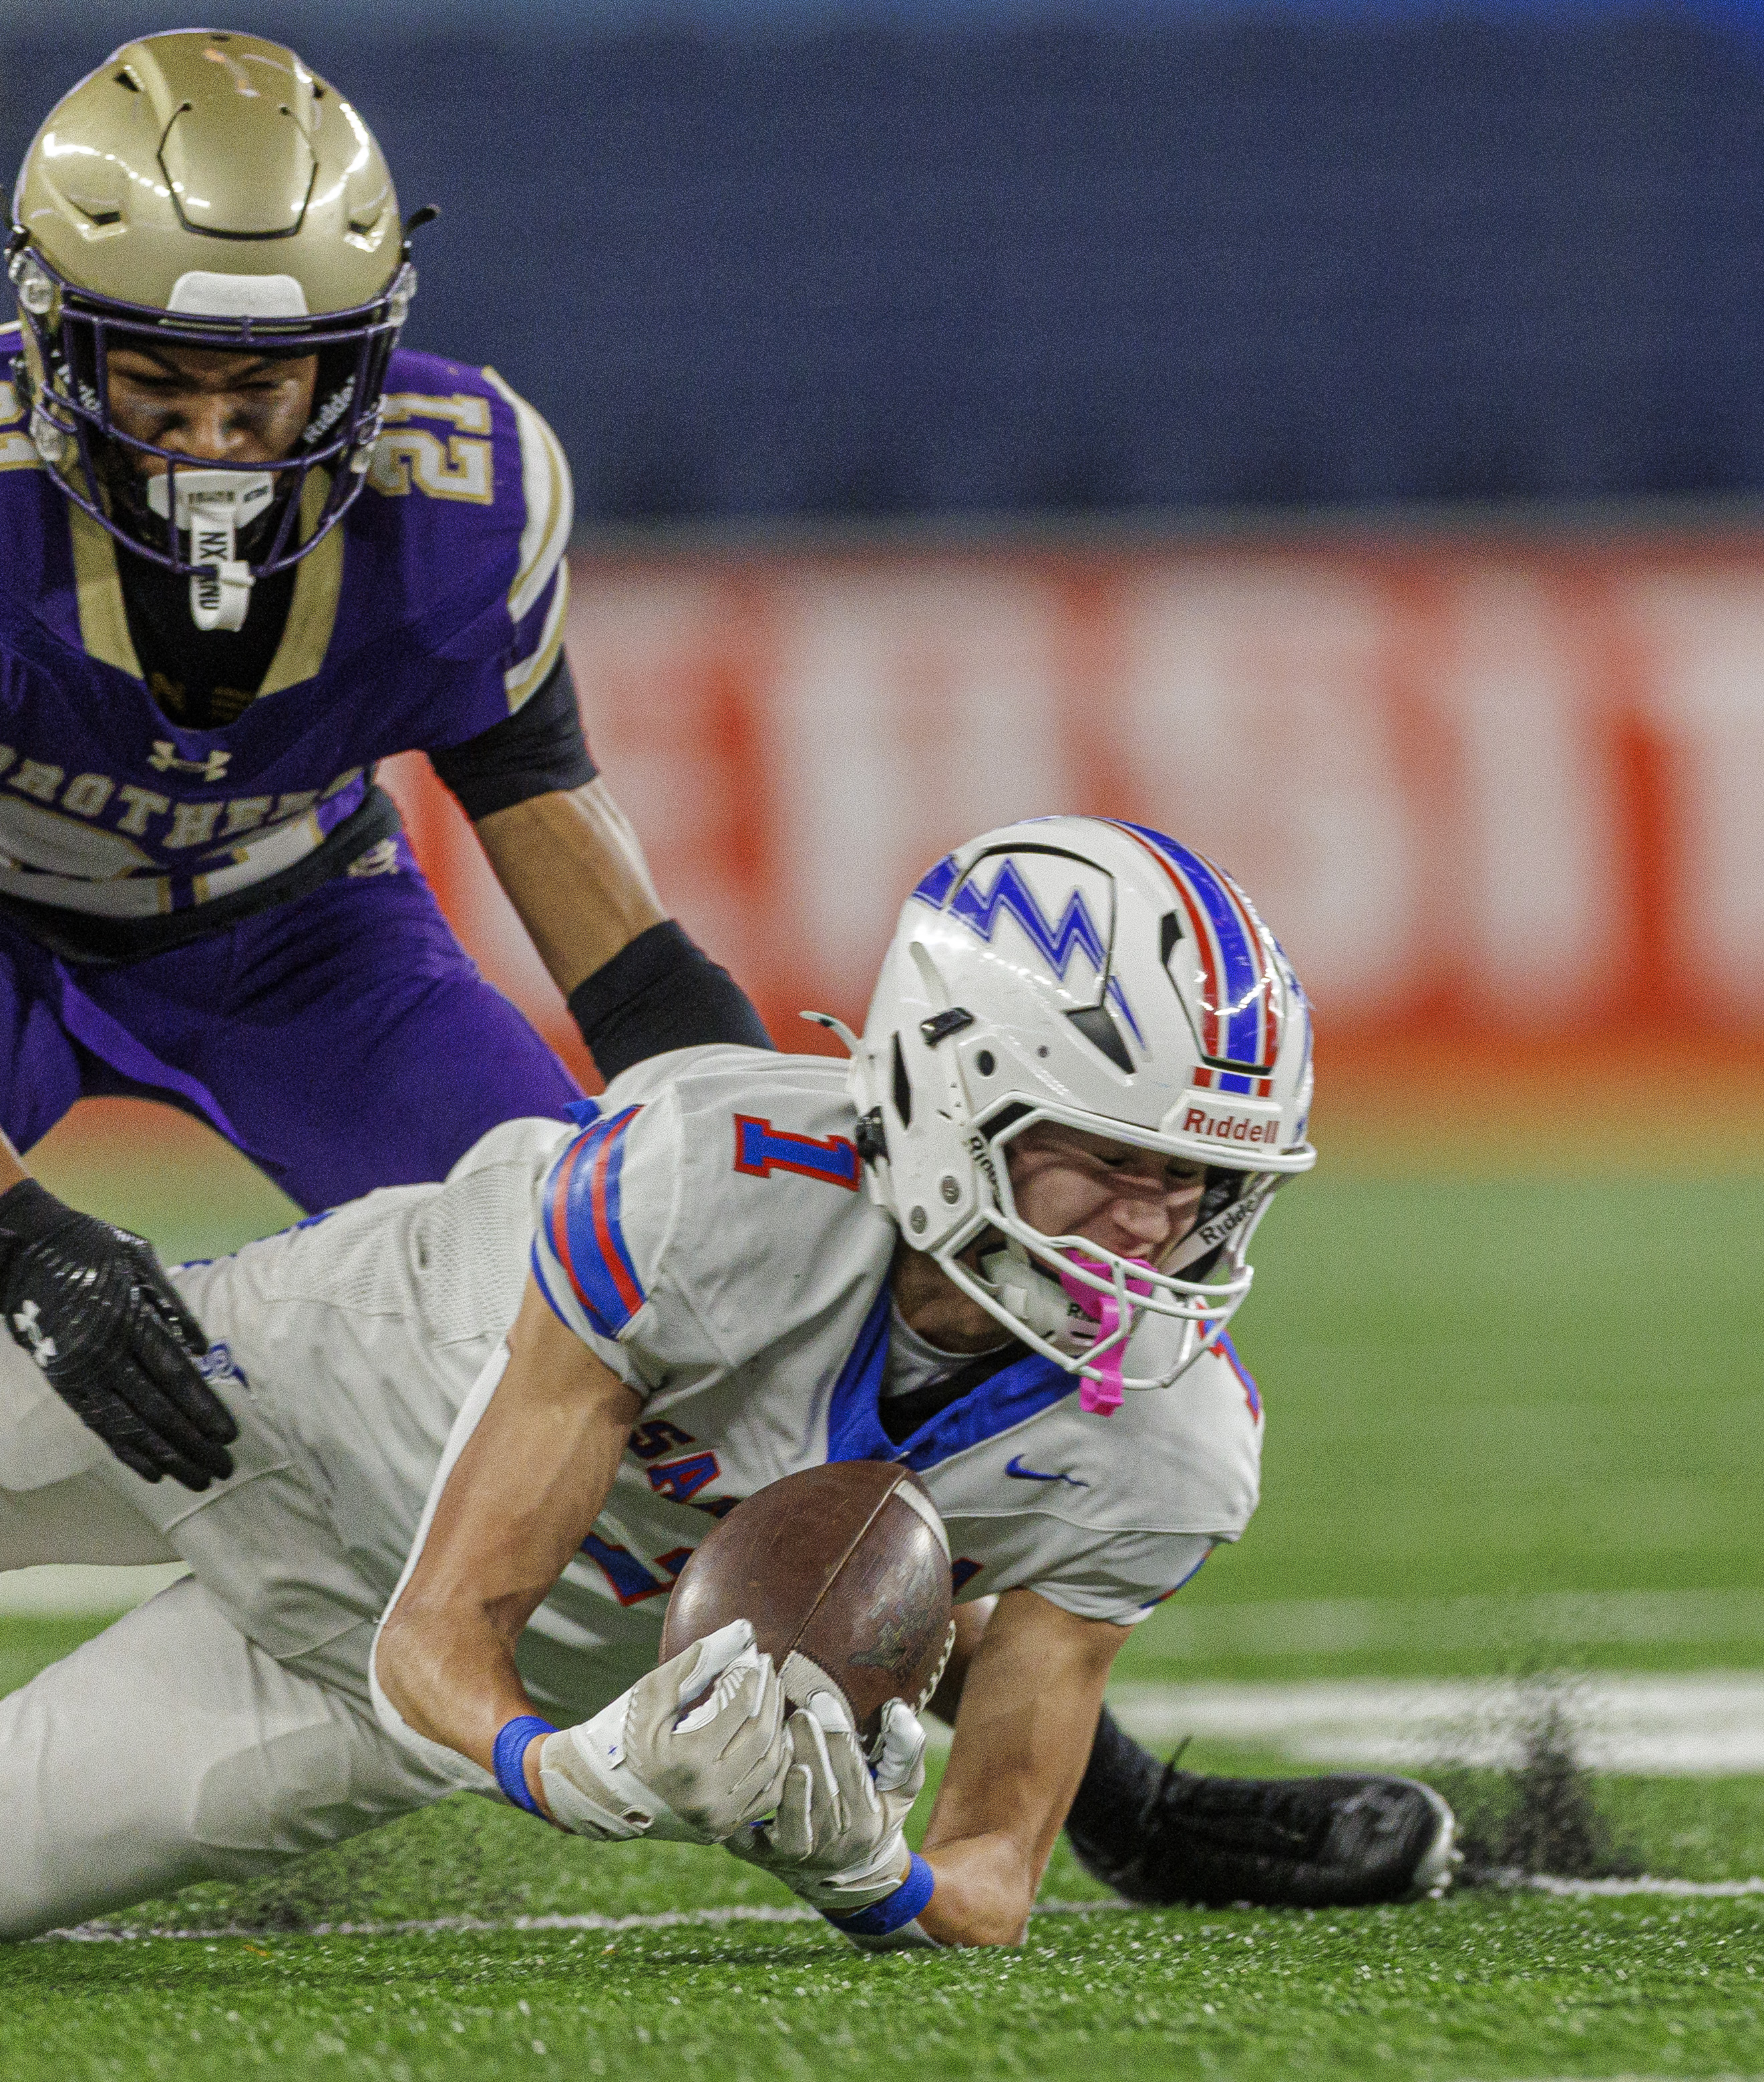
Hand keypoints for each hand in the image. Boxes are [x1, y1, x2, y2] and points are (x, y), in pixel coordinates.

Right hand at [0, 1179, 234, 1489]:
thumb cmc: (92, 1248)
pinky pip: (99, 1425)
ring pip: (129, 1427)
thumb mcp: (139, 1259)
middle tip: (225, 1468)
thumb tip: (202, 1349)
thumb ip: (172, 1304)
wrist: (25, 1251)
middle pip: (157, 1410)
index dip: (203, 1408)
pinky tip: (153, 1471)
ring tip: (197, 1480)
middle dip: (193, 1443)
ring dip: (166, 1457)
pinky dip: (127, 1451)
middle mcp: (105, 1355)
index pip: (174, 1375)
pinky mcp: (64, 1384)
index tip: (229, 1435)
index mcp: (130, 1321)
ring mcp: (82, 1373)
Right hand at [539, 1619, 790, 1841]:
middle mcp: (707, 1796)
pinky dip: (777, 1765)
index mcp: (687, 1761)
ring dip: (779, 1728)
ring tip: (774, 1698)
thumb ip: (696, 1662)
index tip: (757, 1658)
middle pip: (760, 1738)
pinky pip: (766, 1797)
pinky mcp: (721, 1830)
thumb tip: (742, 1632)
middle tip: (771, 1671)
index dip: (753, 1679)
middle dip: (770, 1698)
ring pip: (769, 1768)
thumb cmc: (621, 1733)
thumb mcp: (651, 1693)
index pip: (739, 1710)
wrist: (597, 1793)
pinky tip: (775, 1737)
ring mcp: (717, 1819)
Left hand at [727, 1683, 927, 1915]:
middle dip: (811, 1747)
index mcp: (868, 1819)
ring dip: (784, 1777)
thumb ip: (906, 1751)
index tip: (824, 1699)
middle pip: (822, 1787)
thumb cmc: (872, 1815)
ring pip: (790, 1812)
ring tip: (779, 1740)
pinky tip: (738, 1782)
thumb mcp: (901, 1790)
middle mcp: (833, 1838)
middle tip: (801, 1713)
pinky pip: (750, 1838)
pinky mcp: (762, 1856)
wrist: (844, 1876)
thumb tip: (898, 1709)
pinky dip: (742, 1815)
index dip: (838, 1735)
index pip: (854, 1772)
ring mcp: (796, 1851)